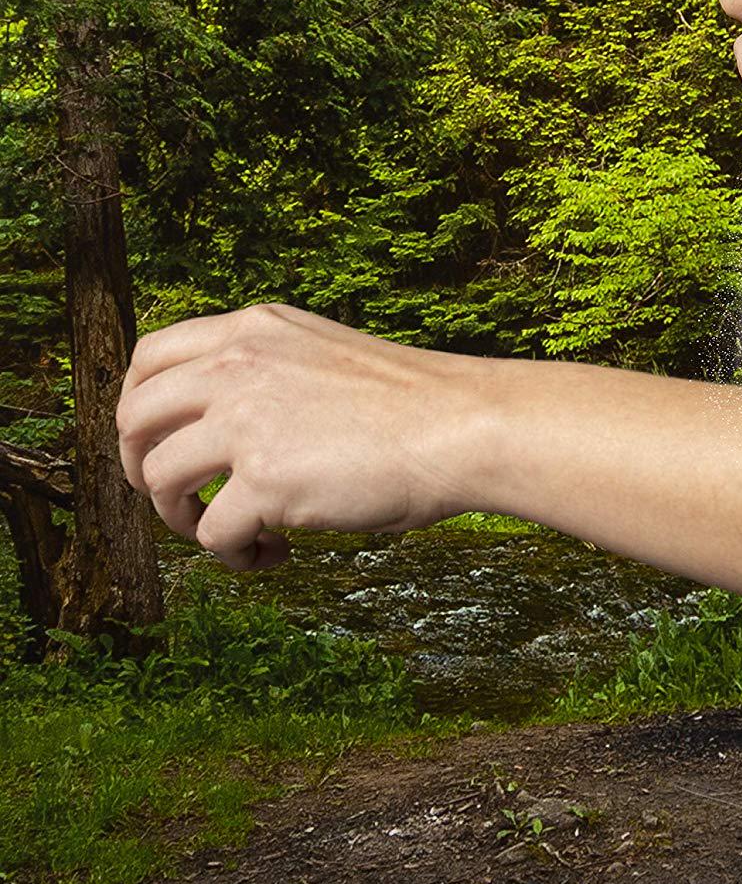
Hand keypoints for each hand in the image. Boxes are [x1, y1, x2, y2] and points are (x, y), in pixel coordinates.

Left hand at [116, 303, 484, 569]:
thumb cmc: (414, 404)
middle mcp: (237, 366)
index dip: (138, 409)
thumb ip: (266, 370)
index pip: (149, 357)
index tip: (157, 443)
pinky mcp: (265, 481)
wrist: (465, 427)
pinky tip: (278, 550)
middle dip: (142, 470)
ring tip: (238, 533)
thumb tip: (219, 425)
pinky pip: (212, 532)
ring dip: (184, 518)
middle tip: (179, 500)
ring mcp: (246, 421)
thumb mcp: (323, 355)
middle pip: (134, 419)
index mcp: (252, 330)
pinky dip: (234, 554)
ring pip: (160, 480)